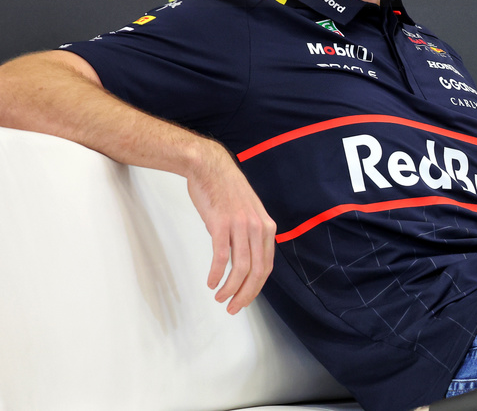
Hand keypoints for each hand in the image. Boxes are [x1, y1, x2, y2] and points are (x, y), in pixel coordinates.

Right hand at [186, 140, 277, 313]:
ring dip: (230, 288)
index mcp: (266, 227)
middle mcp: (257, 227)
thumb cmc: (227, 191)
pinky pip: (222, 256)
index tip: (244, 301)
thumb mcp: (249, 213)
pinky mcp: (221, 223)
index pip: (266, 266)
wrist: (210, 167)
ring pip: (241, 267)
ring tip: (220, 298)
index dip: (256, 288)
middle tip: (232, 309)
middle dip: (245, 294)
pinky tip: (211, 282)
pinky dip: (218, 274)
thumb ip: (251, 234)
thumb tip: (248, 260)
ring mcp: (240, 225)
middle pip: (256, 271)